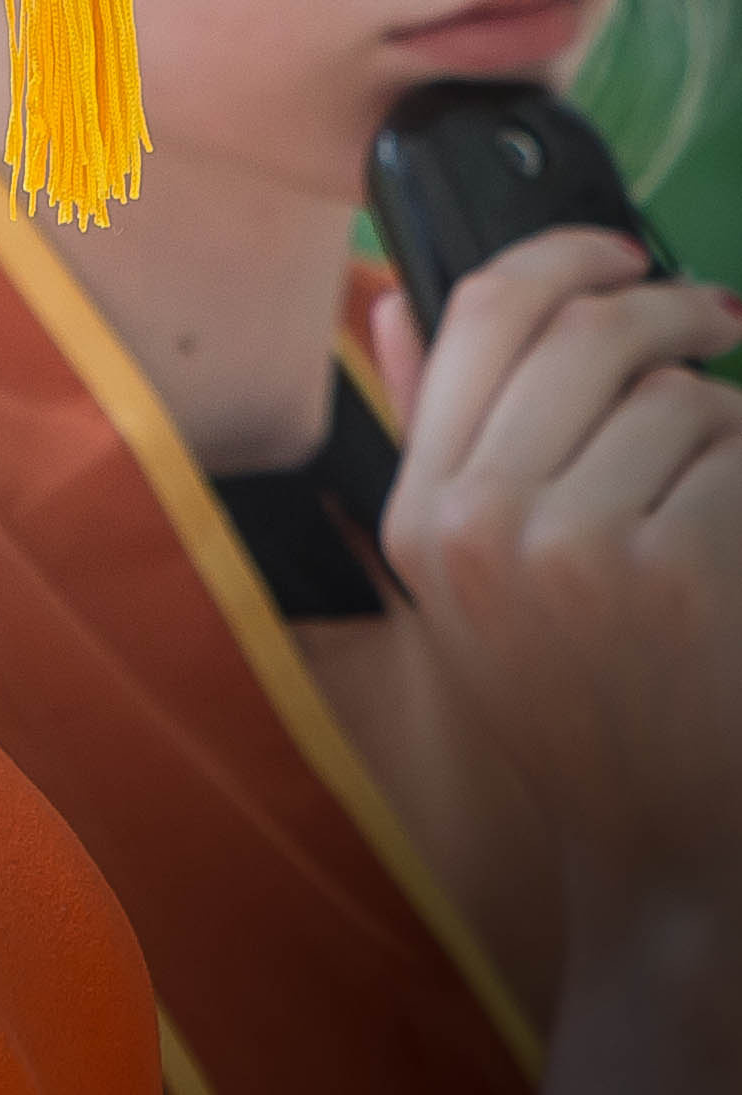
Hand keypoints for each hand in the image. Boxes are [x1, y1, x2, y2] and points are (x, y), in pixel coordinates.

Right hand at [376, 232, 741, 933]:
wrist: (661, 844)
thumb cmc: (576, 699)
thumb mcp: (468, 577)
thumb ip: (436, 431)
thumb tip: (387, 300)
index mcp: (423, 511)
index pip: (478, 312)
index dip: (560, 254)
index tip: (618, 250)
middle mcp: (480, 522)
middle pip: (586, 330)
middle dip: (670, 305)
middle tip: (717, 318)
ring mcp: (573, 546)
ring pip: (678, 395)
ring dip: (725, 415)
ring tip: (721, 474)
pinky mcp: (671, 568)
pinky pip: (734, 454)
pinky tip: (738, 529)